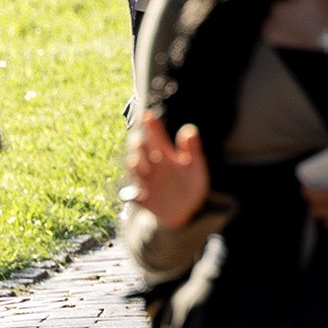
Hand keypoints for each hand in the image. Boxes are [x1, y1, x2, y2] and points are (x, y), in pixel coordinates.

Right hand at [125, 113, 208, 228]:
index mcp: (165, 156)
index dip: (152, 126)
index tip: (147, 115)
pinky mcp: (142, 200)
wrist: (185, 212)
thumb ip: (192, 149)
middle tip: (141, 140)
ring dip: (134, 164)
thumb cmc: (190, 186)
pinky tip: (135, 195)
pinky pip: (133, 197)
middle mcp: (152, 166)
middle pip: (141, 150)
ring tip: (136, 161)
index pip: (157, 138)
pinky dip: (132, 195)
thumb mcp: (195, 167)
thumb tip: (189, 129)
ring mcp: (145, 182)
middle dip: (139, 144)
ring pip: (134, 169)